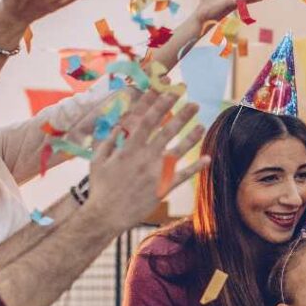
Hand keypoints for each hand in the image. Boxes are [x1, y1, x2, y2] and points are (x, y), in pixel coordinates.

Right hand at [85, 90, 209, 231]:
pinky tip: (207, 159)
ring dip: (192, 137)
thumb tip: (119, 123)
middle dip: (181, 114)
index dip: (158, 102)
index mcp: (129, 148)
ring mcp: (156, 173)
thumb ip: (108, 140)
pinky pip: (183, 175)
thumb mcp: (98, 159)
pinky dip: (196, 167)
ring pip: (178, 150)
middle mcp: (145, 158)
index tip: (168, 89)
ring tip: (201, 124)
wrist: (106, 215)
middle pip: (167, 131)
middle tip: (193, 103)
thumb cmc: (101, 186)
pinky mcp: (163, 188)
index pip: (147, 119)